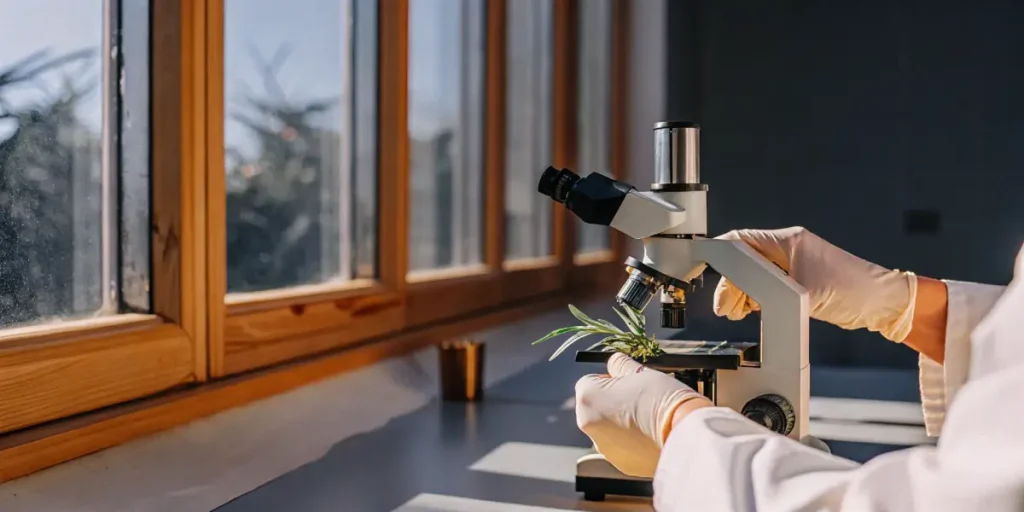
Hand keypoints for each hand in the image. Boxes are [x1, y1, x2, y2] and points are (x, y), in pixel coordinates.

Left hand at [574, 353, 711, 477]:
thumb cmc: (661, 397)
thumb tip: (614, 362)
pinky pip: (623, 448)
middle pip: (597, 407)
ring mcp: (604, 448)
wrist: (684, 433)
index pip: (590, 381)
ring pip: (609, 429)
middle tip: (640, 399)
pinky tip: (652, 436)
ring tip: (649, 419)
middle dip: (613, 402)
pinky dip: (633, 442)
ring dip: (622, 423)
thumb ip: (620, 365)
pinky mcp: (621, 464)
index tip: (629, 382)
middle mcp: (588, 426)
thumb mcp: (640, 371)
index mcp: (587, 399)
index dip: (610, 379)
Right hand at [713, 227, 917, 342]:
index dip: (721, 256)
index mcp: (788, 241)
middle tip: (725, 306)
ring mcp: (793, 265)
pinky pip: (766, 287)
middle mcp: (788, 249)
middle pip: (744, 261)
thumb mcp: (804, 291)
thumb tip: (742, 296)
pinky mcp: (798, 282)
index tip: (705, 269)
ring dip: (741, 292)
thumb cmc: (854, 290)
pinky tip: (751, 309)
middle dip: (730, 283)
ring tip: (734, 311)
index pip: (741, 241)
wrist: (883, 304)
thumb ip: (768, 290)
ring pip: (753, 275)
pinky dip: (755, 298)